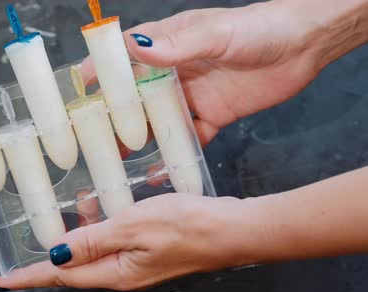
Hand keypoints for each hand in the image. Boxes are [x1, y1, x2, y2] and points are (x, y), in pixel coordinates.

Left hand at [0, 194, 241, 289]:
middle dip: (47, 259)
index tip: (2, 280)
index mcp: (114, 272)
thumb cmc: (186, 225)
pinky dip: (98, 228)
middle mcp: (121, 273)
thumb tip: (56, 257)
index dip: (29, 277)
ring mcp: (136, 263)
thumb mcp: (131, 227)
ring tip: (65, 213)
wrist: (231, 228)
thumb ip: (92, 241)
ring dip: (75, 237)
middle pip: (73, 269)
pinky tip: (99, 208)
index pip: (60, 277)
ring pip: (93, 253)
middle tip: (24, 246)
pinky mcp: (148, 251)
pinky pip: (111, 243)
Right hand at [82, 2, 324, 145]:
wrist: (305, 46)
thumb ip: (178, 46)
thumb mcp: (216, 34)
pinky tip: (162, 170)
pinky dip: (176, 155)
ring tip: (119, 158)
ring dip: (140, 138)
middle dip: (115, 114)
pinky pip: (188, 139)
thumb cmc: (260, 28)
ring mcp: (192, 96)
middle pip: (136, 95)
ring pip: (158, 121)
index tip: (80, 88)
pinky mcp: (212, 116)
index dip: (102, 71)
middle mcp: (175, 72)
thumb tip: (137, 49)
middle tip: (93, 135)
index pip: (125, 56)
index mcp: (169, 44)